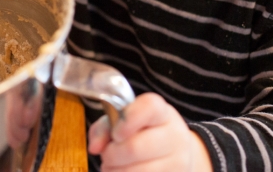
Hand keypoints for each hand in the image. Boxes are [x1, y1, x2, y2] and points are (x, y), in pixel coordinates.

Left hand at [88, 93, 212, 171]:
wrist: (174, 154)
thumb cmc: (143, 134)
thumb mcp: (124, 122)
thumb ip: (105, 128)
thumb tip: (94, 147)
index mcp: (162, 112)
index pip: (149, 107)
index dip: (128, 119)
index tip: (116, 133)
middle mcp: (175, 135)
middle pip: (135, 147)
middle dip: (111, 154)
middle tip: (106, 154)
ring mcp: (178, 161)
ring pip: (137, 171)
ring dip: (115, 171)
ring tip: (113, 166)